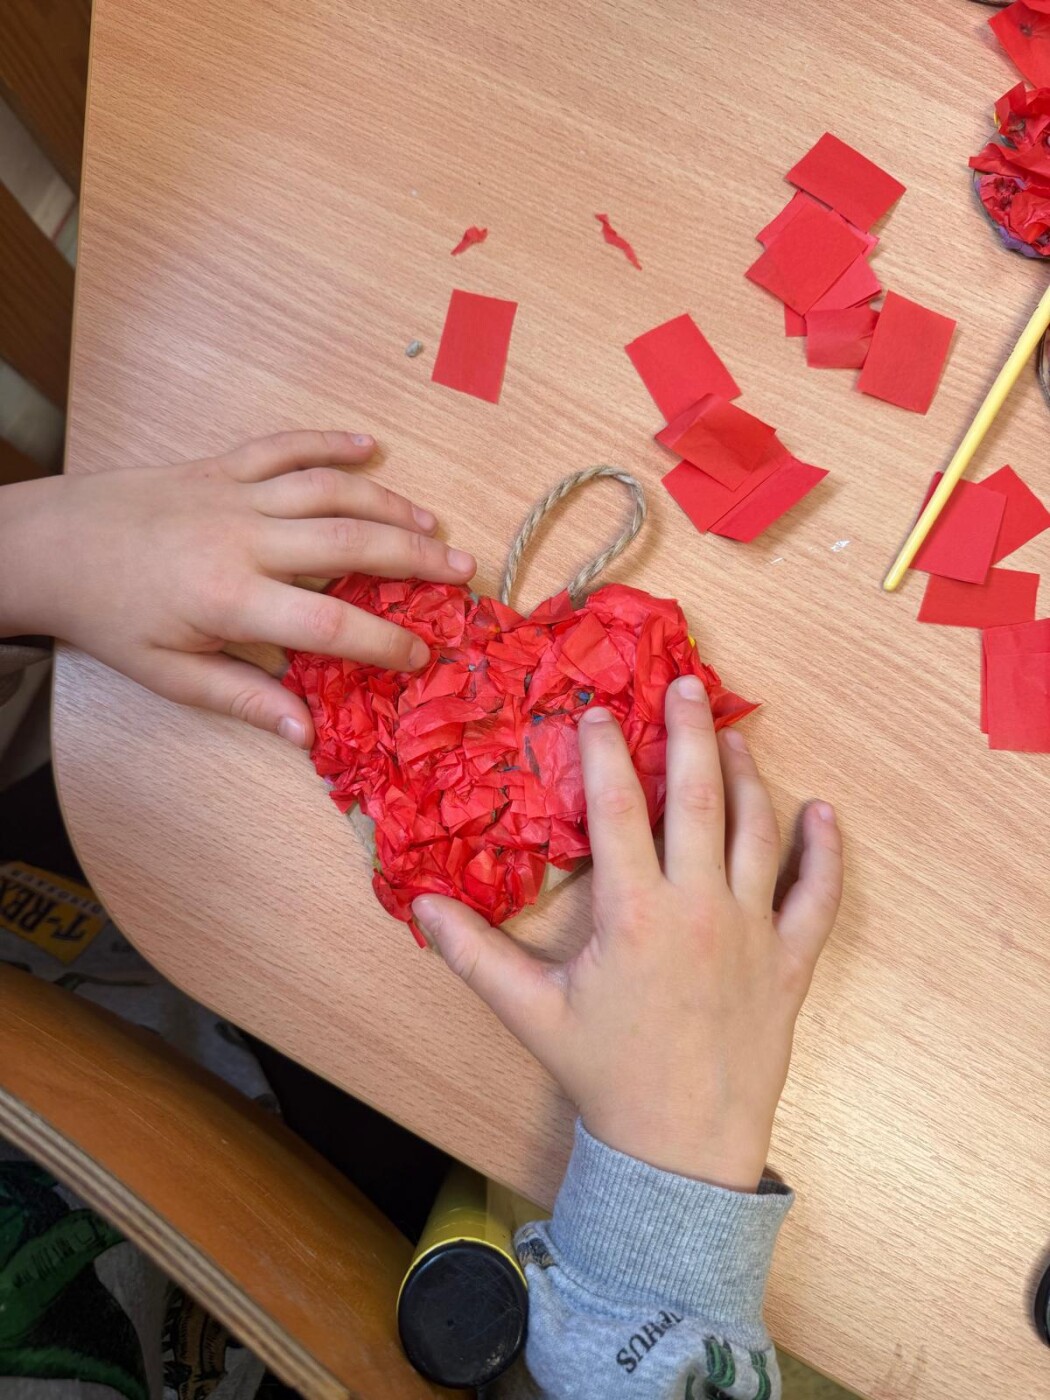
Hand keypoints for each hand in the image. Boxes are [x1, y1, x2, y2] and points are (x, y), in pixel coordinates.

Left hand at [0, 431, 475, 746]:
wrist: (50, 545)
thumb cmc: (109, 616)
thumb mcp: (170, 673)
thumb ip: (243, 699)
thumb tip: (306, 733)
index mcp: (231, 597)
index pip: (329, 621)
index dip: (384, 641)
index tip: (422, 656)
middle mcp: (244, 537)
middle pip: (350, 539)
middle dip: (415, 557)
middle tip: (463, 569)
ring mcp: (235, 492)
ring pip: (330, 488)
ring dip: (388, 501)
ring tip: (433, 522)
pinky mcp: (220, 464)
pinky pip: (285, 445)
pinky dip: (329, 441)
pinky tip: (369, 446)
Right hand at [412, 675, 842, 1189]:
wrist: (680, 1149)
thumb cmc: (604, 1074)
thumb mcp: (531, 1012)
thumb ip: (474, 954)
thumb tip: (418, 906)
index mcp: (634, 912)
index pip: (617, 808)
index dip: (605, 752)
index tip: (596, 712)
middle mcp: (699, 907)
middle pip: (698, 796)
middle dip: (690, 731)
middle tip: (686, 683)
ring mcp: (752, 931)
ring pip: (756, 830)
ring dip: (747, 774)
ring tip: (734, 732)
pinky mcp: (790, 961)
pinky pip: (816, 895)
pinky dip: (823, 851)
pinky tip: (821, 812)